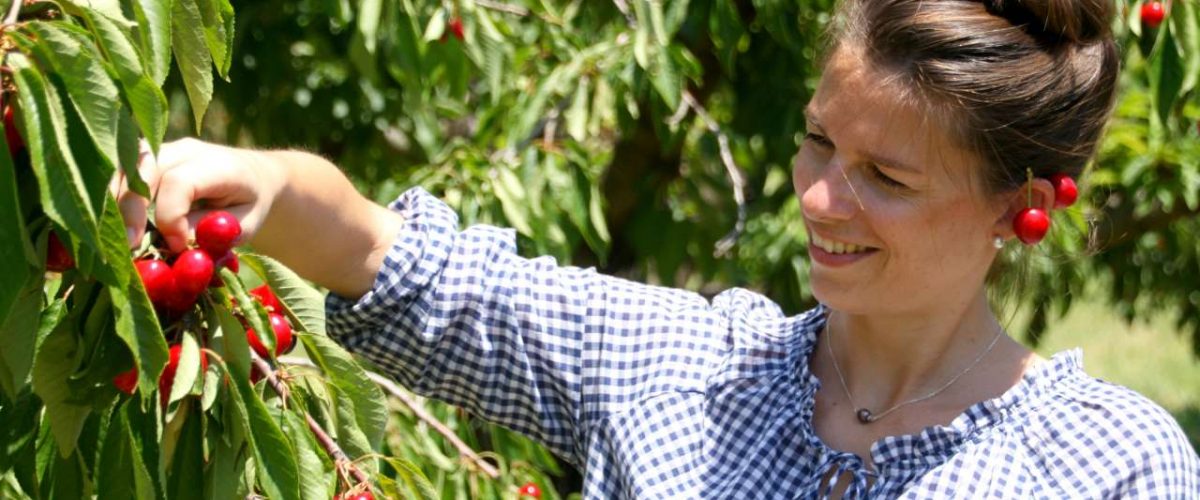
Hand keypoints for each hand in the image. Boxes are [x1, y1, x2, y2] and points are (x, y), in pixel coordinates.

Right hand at [113, 138, 282, 251]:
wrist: (255, 175)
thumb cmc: (251, 204)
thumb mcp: (246, 224)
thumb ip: (213, 232)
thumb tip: (173, 244)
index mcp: (218, 164)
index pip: (179, 182)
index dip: (169, 217)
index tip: (177, 245)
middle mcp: (186, 150)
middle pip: (144, 167)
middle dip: (130, 209)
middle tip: (131, 246)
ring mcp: (164, 149)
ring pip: (125, 164)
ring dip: (114, 200)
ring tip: (118, 236)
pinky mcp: (148, 157)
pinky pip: (121, 169)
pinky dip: (112, 194)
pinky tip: (113, 222)